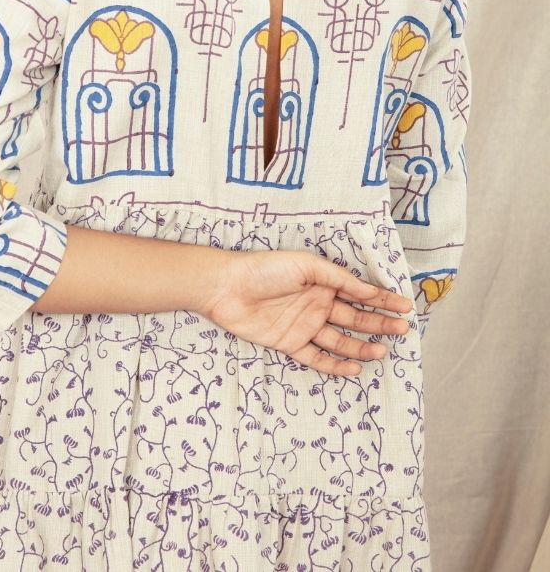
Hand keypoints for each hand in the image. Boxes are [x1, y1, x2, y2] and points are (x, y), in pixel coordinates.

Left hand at [200, 248, 412, 376]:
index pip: (359, 292)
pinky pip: (316, 357)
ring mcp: (304, 325)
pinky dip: (335, 364)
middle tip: (402, 331)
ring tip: (381, 352)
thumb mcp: (306, 266)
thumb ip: (338, 279)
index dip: (383, 300)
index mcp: (323, 282)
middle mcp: (317, 303)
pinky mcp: (289, 343)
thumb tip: (368, 290)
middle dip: (379, 324)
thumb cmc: (265, 269)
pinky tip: (354, 367)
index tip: (406, 307)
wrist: (226, 287)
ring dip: (361, 346)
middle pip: (354, 318)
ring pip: (339, 340)